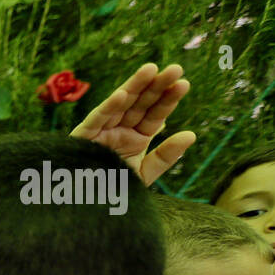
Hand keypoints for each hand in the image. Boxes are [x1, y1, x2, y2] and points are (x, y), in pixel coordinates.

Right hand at [70, 63, 194, 186]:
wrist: (86, 206)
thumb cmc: (113, 191)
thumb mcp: (144, 174)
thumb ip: (166, 156)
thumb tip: (191, 134)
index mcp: (136, 137)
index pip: (156, 114)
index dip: (169, 99)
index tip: (184, 84)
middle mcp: (120, 129)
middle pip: (141, 104)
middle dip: (156, 86)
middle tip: (175, 69)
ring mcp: (102, 130)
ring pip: (120, 104)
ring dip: (134, 86)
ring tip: (151, 69)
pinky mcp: (83, 136)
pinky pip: (97, 119)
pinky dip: (108, 107)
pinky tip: (122, 94)